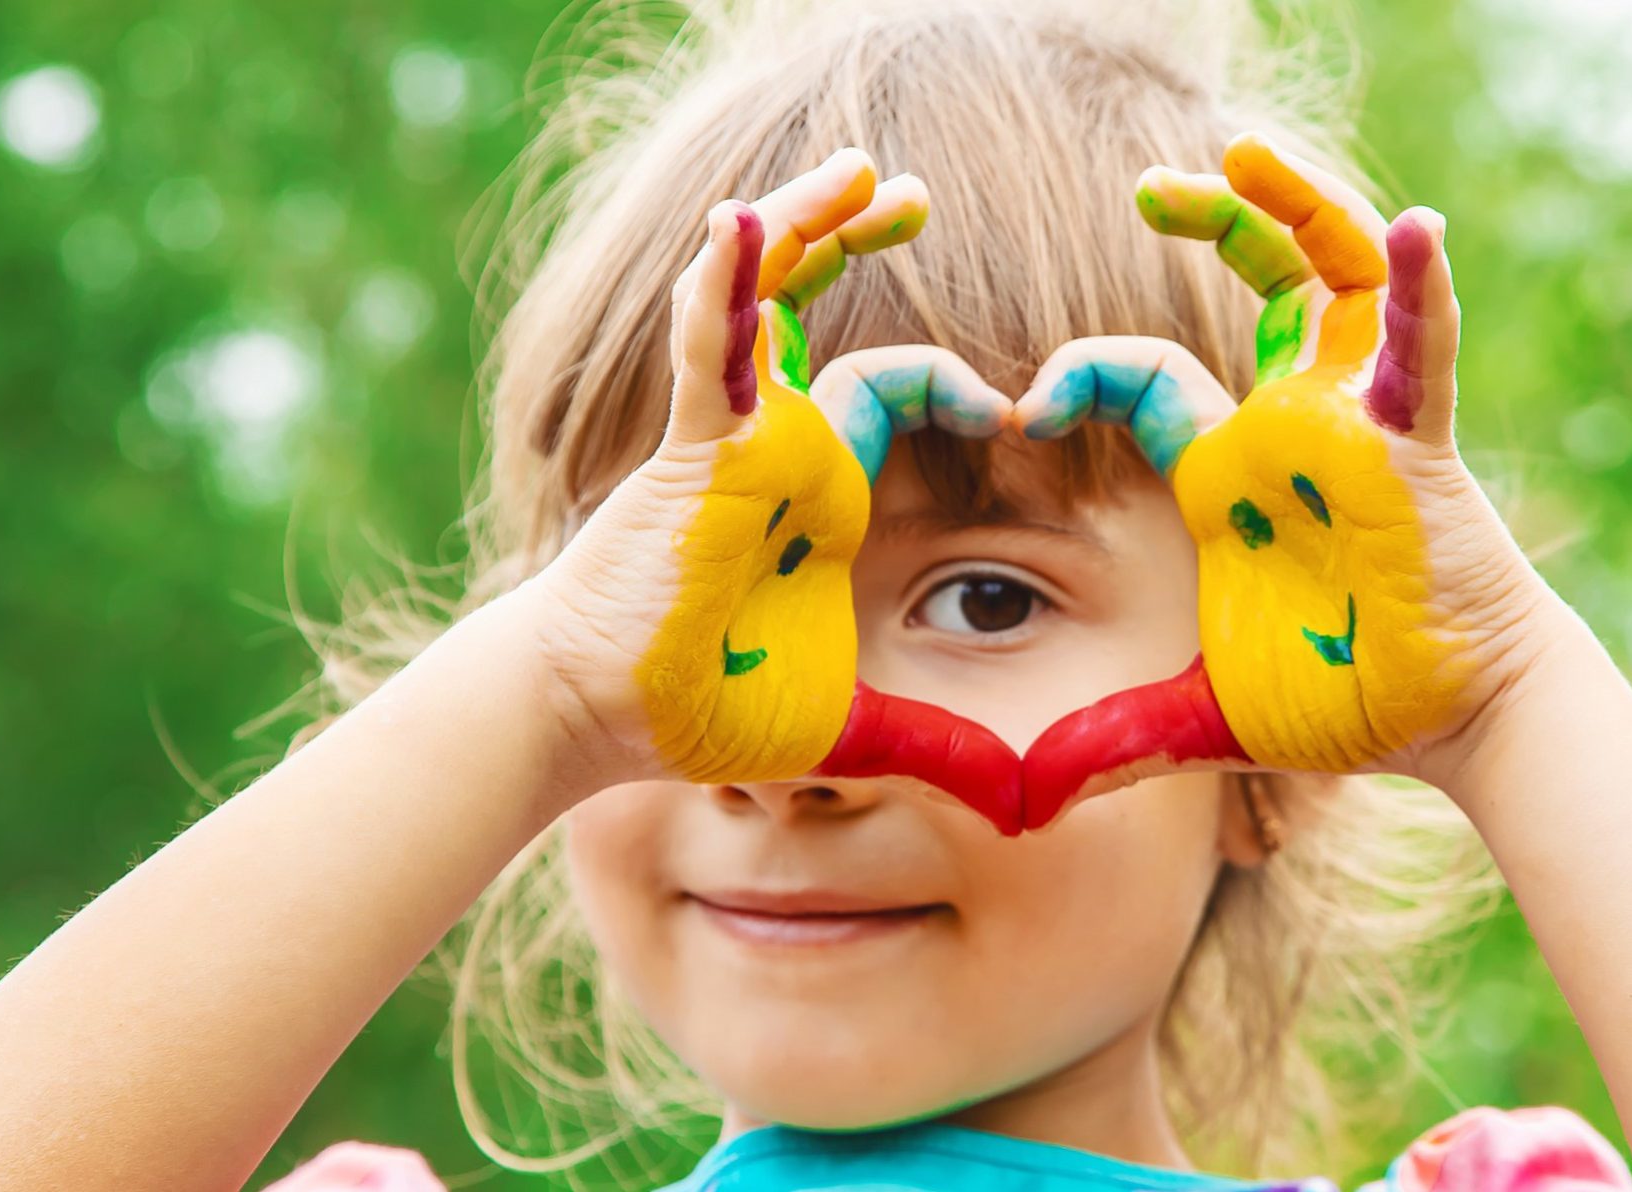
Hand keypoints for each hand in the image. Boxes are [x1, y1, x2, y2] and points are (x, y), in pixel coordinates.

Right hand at [529, 149, 1023, 826]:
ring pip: (765, 301)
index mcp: (823, 490)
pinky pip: (706, 349)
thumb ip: (938, 748)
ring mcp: (732, 436)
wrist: (607, 719)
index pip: (894, 391)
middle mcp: (779, 445)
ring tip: (859, 170)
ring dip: (805, 228)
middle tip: (913, 194)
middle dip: (860, 243)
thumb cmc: (710, 708)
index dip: (952, 380)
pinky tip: (742, 222)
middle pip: (825, 314)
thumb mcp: (853, 728)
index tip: (1017, 408)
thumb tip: (1024, 801)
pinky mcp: (692, 448)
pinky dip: (721, 287)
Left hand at [1017, 133, 1557, 820]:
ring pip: (1334, 279)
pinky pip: (1424, 349)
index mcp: (1226, 472)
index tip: (1020, 410)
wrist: (1451, 722)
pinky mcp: (1421, 441)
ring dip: (1296, 210)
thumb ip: (1117, 742)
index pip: (1141, 379)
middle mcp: (1290, 425)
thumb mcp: (1206, 717)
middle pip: (1255, 283)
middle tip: (1149, 182)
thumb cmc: (1340, 696)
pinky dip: (1421, 290)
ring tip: (1245, 153)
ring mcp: (1360, 421)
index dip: (1079, 377)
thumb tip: (1022, 801)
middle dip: (1210, 221)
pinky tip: (1416, 228)